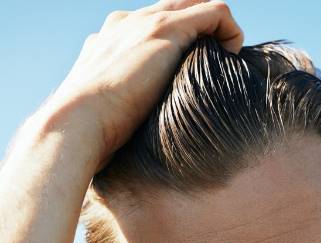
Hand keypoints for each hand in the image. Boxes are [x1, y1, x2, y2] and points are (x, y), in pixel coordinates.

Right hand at [47, 0, 242, 169]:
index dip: (180, 42)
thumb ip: (121, 110)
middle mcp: (128, 22)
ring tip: (225, 64)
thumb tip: (132, 140)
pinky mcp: (166, 30)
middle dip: (201, 32)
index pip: (154, 25)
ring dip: (217, 31)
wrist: (77, 122)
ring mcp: (147, 23)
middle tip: (215, 66)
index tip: (191, 74)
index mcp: (110, 39)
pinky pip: (215, 12)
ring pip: (197, 4)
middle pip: (178, 8)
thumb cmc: (90, 133)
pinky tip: (232, 59)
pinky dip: (230, 32)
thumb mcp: (106, 114)